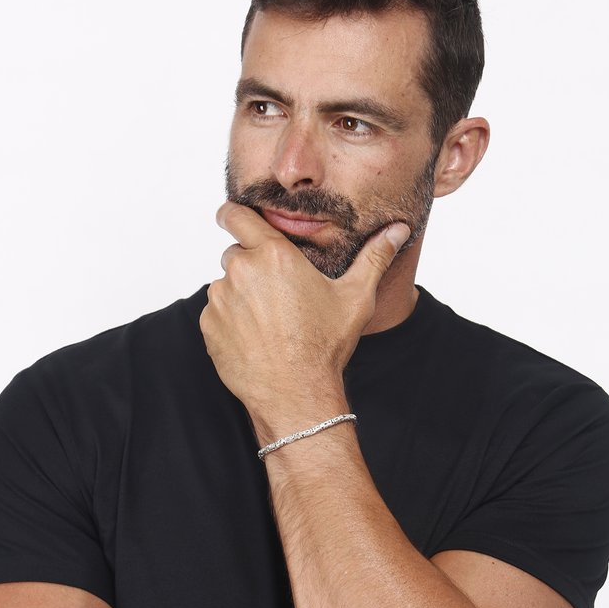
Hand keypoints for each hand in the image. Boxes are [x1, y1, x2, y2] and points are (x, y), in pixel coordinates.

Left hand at [199, 202, 408, 434]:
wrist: (295, 393)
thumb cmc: (325, 345)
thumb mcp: (355, 297)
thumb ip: (375, 257)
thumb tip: (399, 230)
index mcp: (274, 254)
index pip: (236, 216)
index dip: (232, 214)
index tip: (231, 217)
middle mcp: (241, 271)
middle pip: (235, 254)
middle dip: (251, 266)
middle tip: (276, 294)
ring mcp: (221, 300)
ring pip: (226, 286)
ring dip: (241, 296)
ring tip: (269, 321)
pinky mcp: (209, 326)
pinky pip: (216, 314)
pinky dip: (230, 321)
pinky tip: (255, 338)